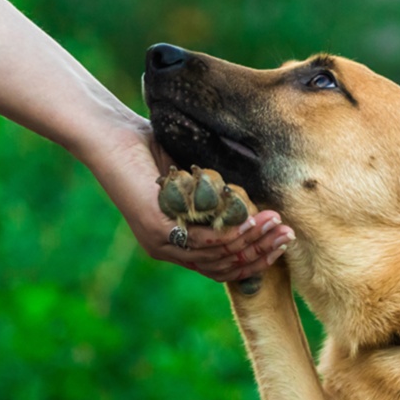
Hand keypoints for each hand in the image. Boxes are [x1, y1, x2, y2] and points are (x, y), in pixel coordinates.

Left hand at [82, 116, 295, 283]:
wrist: (110, 133)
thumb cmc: (149, 146)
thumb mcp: (192, 176)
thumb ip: (217, 194)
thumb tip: (257, 196)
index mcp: (174, 241)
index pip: (221, 265)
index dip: (255, 257)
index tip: (282, 240)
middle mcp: (166, 248)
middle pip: (223, 266)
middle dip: (261, 252)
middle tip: (289, 236)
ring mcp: (160, 241)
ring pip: (217, 255)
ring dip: (253, 242)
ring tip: (278, 224)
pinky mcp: (155, 228)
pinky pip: (203, 240)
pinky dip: (233, 233)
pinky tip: (255, 219)